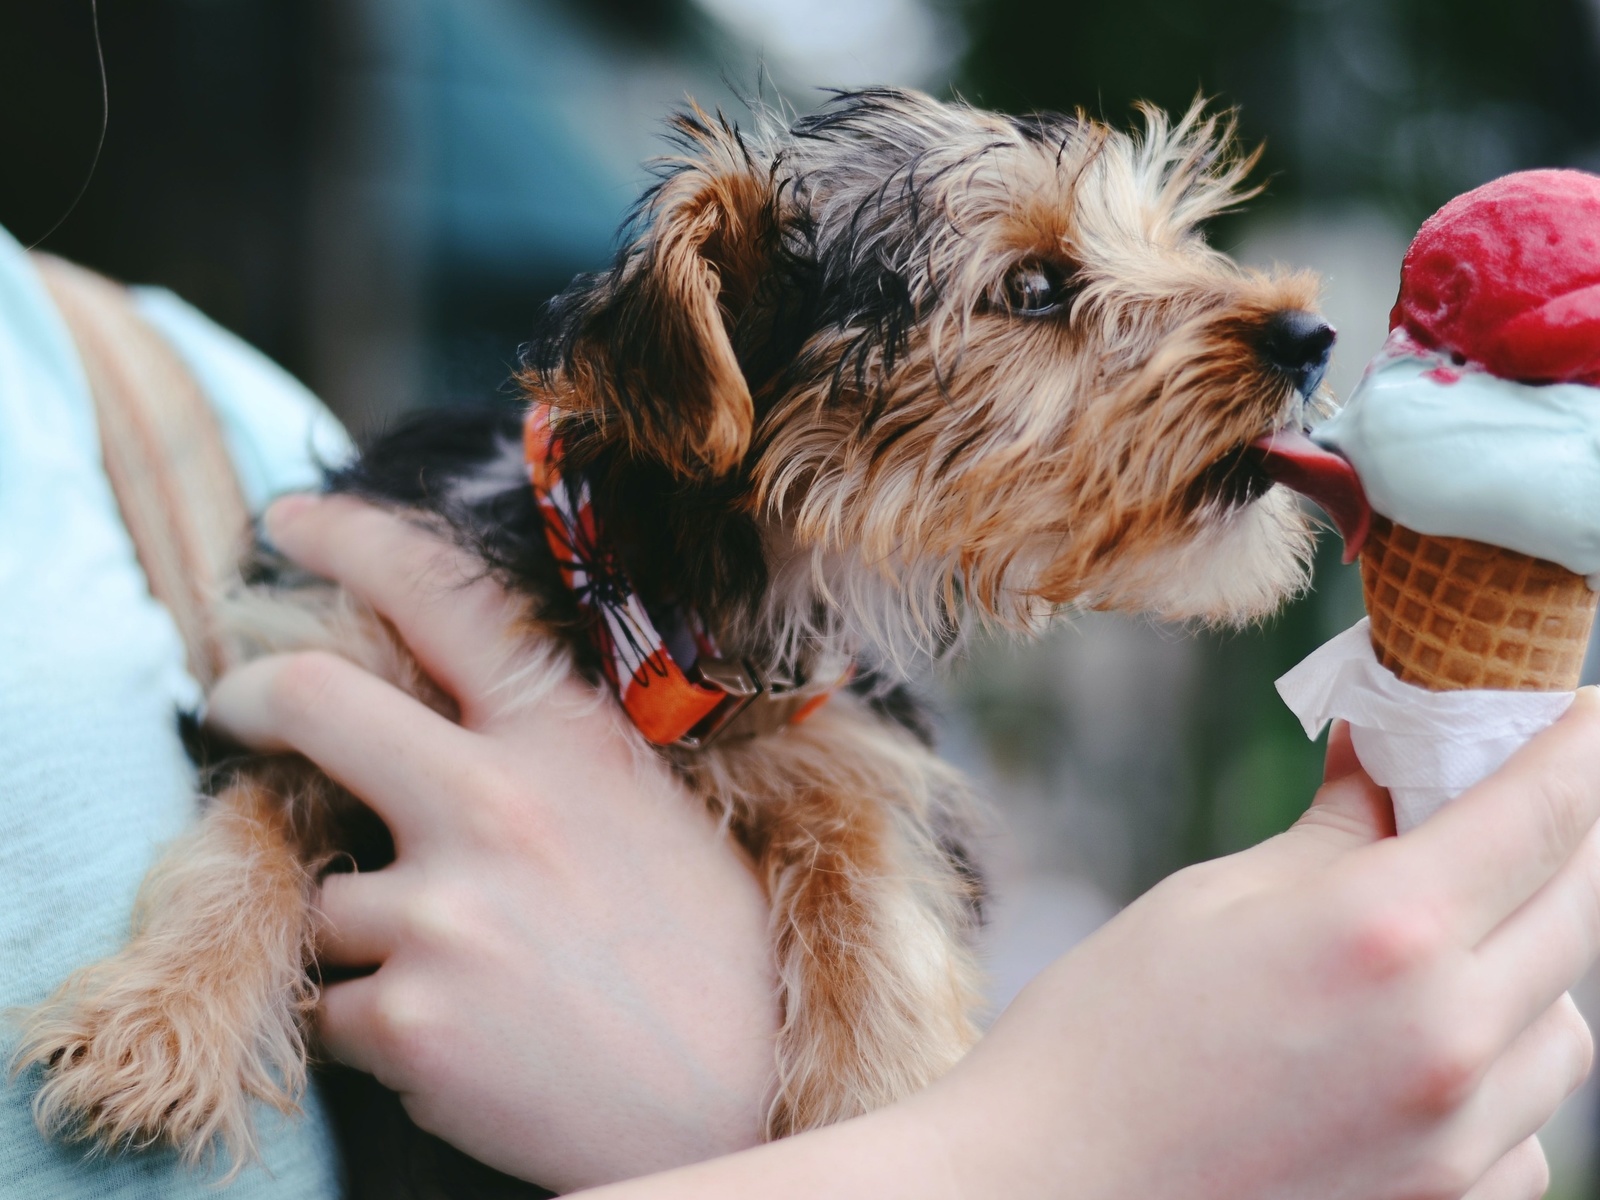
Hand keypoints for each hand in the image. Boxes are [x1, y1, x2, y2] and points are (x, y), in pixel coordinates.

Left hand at [206, 494, 778, 1191]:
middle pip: (313, 698)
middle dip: (247, 694)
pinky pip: (330, 1008)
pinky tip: (464, 1042)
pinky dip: (371, 1027)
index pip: (442, 597)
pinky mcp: (408, 1018)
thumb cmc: (715, 953)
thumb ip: (550, 758)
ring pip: (322, 895)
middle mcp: (495, 803)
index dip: (350, 539)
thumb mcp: (651, 811)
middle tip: (228, 702)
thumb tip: (448, 724)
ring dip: (363, 935)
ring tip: (466, 978)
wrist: (745, 1103)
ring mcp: (444, 910)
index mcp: (568, 740)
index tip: (289, 521)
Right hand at [908, 709, 1599, 1199]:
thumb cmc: (1106, 1033)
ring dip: (1536, 966)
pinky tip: (1421, 1053)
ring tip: (1453, 943)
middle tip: (1532, 803)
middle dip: (1570, 841)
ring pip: (1568, 1030)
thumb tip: (1384, 755)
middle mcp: (1449, 1037)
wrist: (1050, 1190)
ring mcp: (1457, 1140)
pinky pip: (1530, 1127)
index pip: (1539, 815)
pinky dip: (1501, 1077)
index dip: (1579, 747)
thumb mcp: (1210, 900)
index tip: (1588, 711)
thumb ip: (1330, 832)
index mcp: (1385, 932)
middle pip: (1580, 910)